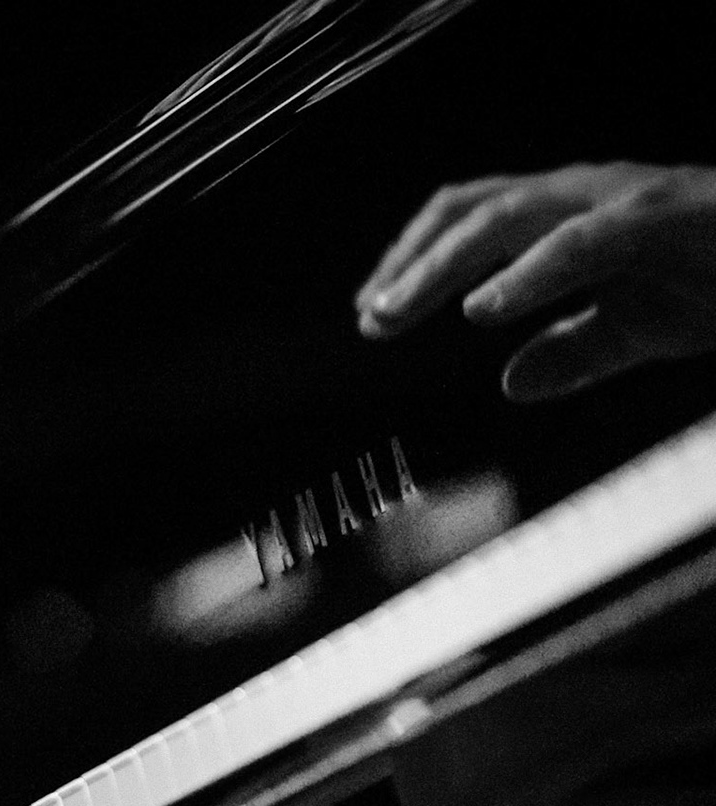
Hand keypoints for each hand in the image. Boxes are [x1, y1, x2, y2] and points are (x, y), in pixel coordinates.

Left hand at [355, 163, 715, 400]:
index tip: (372, 312)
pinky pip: (580, 240)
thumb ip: (574, 353)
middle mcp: (586, 195)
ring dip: (442, 265)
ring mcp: (622, 199)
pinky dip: (525, 273)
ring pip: (507, 216)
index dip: (414, 262)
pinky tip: (484, 308)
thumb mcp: (639, 330)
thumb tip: (513, 384)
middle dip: (410, 263)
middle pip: (471, 210)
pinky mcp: (662, 215)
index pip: (469, 222)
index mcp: (572, 216)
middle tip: (370, 316)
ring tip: (398, 310)